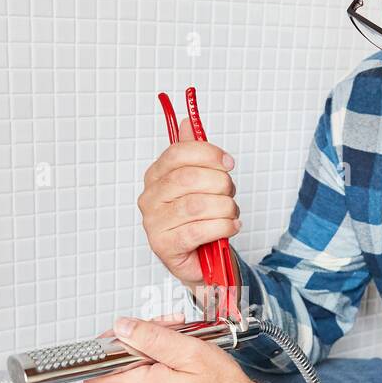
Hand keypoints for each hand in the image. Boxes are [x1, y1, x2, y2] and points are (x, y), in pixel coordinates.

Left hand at [83, 315, 335, 382]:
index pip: (96, 371)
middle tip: (170, 329)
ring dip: (157, 348)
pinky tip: (184, 357)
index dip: (106, 345)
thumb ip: (150, 338)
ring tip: (184, 342)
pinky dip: (164, 362)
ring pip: (138, 367)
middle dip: (142, 338)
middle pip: (122, 362)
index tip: (124, 331)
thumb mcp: (188, 352)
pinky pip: (151, 378)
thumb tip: (122, 328)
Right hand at [139, 117, 240, 291]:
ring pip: (196, 205)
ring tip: (232, 213)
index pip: (176, 154)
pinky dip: (222, 227)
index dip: (207, 154)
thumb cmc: (199, 219)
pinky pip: (198, 231)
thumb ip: (194, 154)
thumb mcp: (200, 183)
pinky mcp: (164, 246)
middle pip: (188, 178)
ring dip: (224, 208)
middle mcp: (150, 198)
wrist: (201, 260)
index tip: (228, 162)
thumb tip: (188, 122)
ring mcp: (154, 223)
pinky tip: (231, 227)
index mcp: (156, 177)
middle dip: (220, 184)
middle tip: (231, 193)